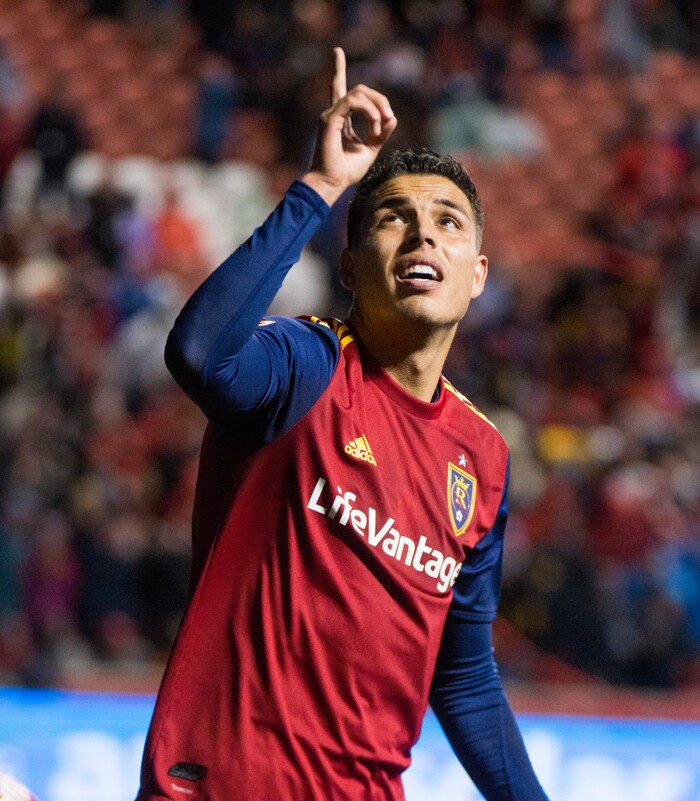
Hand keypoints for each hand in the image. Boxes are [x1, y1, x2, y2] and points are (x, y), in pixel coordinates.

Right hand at [302, 47, 396, 203]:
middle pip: (359, 90)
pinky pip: (353, 102)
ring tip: (381, 124)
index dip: (336, 67)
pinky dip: (369, 111)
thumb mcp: (371, 149)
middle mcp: (333, 113)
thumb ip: (380, 133)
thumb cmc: (347, 171)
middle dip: (379, 99)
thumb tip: (392, 118)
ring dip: (377, 106)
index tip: (337, 51)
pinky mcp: (330, 119)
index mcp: (340, 118)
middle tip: (388, 118)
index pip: (337, 87)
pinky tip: (374, 124)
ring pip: (358, 93)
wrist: (332, 184)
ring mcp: (330, 115)